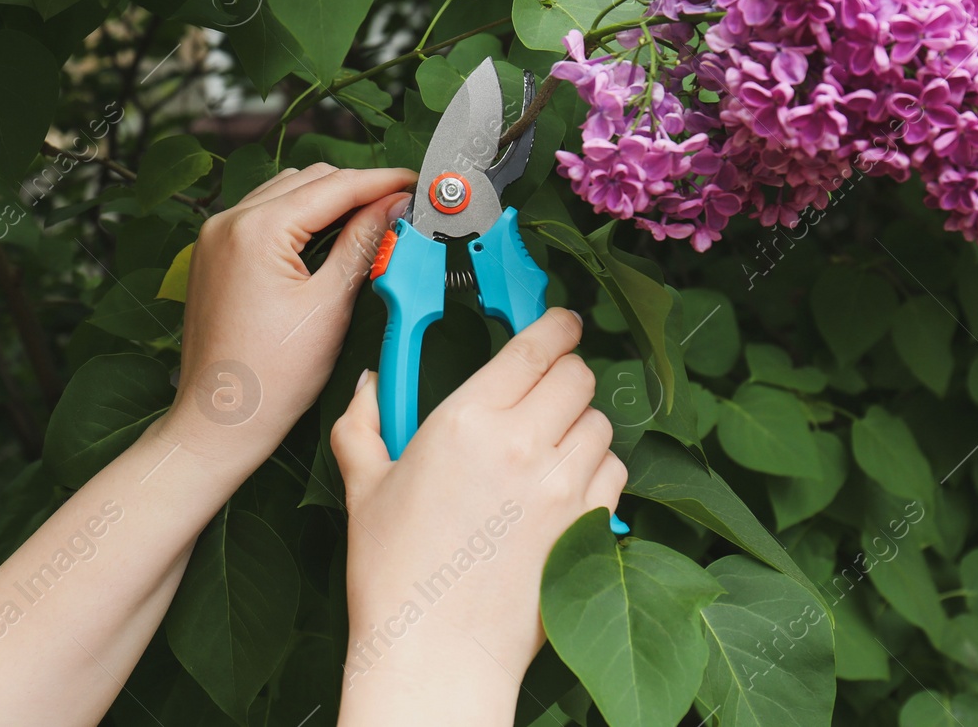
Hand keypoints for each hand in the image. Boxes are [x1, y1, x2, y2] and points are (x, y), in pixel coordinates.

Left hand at [171, 163, 414, 466]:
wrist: (221, 420)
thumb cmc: (271, 378)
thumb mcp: (330, 305)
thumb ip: (363, 244)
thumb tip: (392, 208)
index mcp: (256, 230)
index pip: (333, 187)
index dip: (381, 182)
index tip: (413, 184)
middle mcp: (228, 222)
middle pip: (308, 181)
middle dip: (356, 189)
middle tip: (398, 207)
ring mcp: (215, 236)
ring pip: (285, 192)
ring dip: (326, 201)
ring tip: (368, 223)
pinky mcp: (213, 254)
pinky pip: (262, 215)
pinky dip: (298, 218)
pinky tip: (326, 238)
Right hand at [331, 308, 626, 725]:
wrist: (434, 653)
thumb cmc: (394, 573)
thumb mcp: (364, 486)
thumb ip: (362, 422)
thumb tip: (372, 383)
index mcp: (466, 420)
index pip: (535, 345)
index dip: (555, 325)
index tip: (558, 324)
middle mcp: (522, 443)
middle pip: (578, 375)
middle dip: (565, 373)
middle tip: (547, 389)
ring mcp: (563, 486)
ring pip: (601, 423)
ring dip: (581, 425)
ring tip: (551, 445)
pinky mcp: (589, 526)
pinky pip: (615, 472)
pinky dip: (598, 470)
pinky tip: (566, 486)